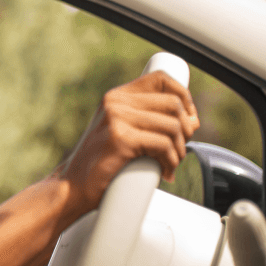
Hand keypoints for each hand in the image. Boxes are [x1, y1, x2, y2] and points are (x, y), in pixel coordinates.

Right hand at [55, 71, 199, 217]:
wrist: (73, 187)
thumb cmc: (100, 164)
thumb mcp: (122, 132)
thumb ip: (149, 121)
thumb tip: (193, 121)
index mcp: (116, 96)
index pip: (160, 79)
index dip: (183, 95)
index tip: (188, 118)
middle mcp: (115, 102)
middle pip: (173, 103)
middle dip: (186, 129)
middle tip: (179, 149)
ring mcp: (116, 118)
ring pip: (172, 126)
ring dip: (179, 150)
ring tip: (171, 164)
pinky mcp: (120, 139)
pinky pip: (163, 145)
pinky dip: (170, 162)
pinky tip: (165, 172)